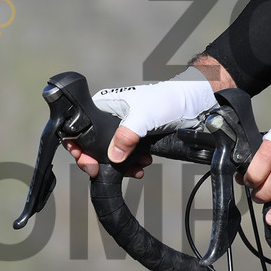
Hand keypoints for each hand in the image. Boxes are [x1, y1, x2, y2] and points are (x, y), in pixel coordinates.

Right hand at [64, 70, 217, 178]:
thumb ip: (127, 135)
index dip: (78, 145)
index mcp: (105, 105)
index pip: (80, 128)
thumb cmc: (167, 99)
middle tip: (102, 171)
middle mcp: (111, 117)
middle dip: (99, 160)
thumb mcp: (144, 115)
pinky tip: (142, 166)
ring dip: (120, 165)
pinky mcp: (136, 140)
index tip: (86, 160)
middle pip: (93, 145)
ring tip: (134, 167)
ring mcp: (123, 130)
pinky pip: (126, 157)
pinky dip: (132, 164)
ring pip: (111, 154)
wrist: (192, 104)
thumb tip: (113, 156)